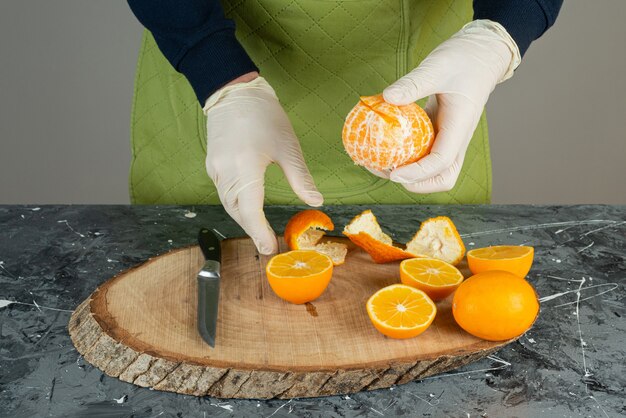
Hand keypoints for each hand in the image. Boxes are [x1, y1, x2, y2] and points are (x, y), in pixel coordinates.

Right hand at [203, 76, 322, 253]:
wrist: (234, 91)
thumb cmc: (264, 115)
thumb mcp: (288, 146)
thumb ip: (300, 177)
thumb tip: (316, 202)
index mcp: (245, 167)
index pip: (250, 210)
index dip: (259, 232)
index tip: (270, 248)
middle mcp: (225, 171)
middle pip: (237, 211)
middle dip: (252, 228)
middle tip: (268, 243)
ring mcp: (215, 168)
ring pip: (228, 203)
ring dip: (243, 218)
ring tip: (260, 230)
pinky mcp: (212, 164)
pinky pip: (223, 192)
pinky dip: (235, 205)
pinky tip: (248, 208)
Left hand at [375, 20, 520, 192]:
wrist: (481, 54)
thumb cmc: (464, 59)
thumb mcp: (437, 67)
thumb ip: (414, 83)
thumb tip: (386, 98)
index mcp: (460, 127)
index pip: (442, 161)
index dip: (418, 173)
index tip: (394, 173)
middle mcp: (455, 139)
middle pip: (442, 177)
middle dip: (415, 183)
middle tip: (384, 170)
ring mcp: (447, 138)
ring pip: (431, 169)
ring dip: (407, 173)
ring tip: (377, 162)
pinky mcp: (437, 132)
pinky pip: (421, 152)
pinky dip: (403, 155)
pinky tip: (380, 145)